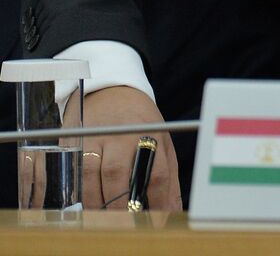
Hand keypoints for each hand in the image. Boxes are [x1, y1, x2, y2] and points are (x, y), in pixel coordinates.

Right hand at [79, 86, 181, 210]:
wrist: (111, 89)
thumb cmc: (140, 122)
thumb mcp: (162, 140)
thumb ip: (168, 175)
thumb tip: (172, 210)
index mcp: (152, 134)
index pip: (156, 173)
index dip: (156, 201)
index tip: (155, 221)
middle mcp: (124, 134)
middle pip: (121, 174)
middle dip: (121, 205)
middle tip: (124, 225)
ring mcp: (97, 135)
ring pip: (93, 174)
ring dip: (96, 202)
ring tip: (102, 221)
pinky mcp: (75, 139)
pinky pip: (73, 169)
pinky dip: (78, 191)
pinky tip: (82, 205)